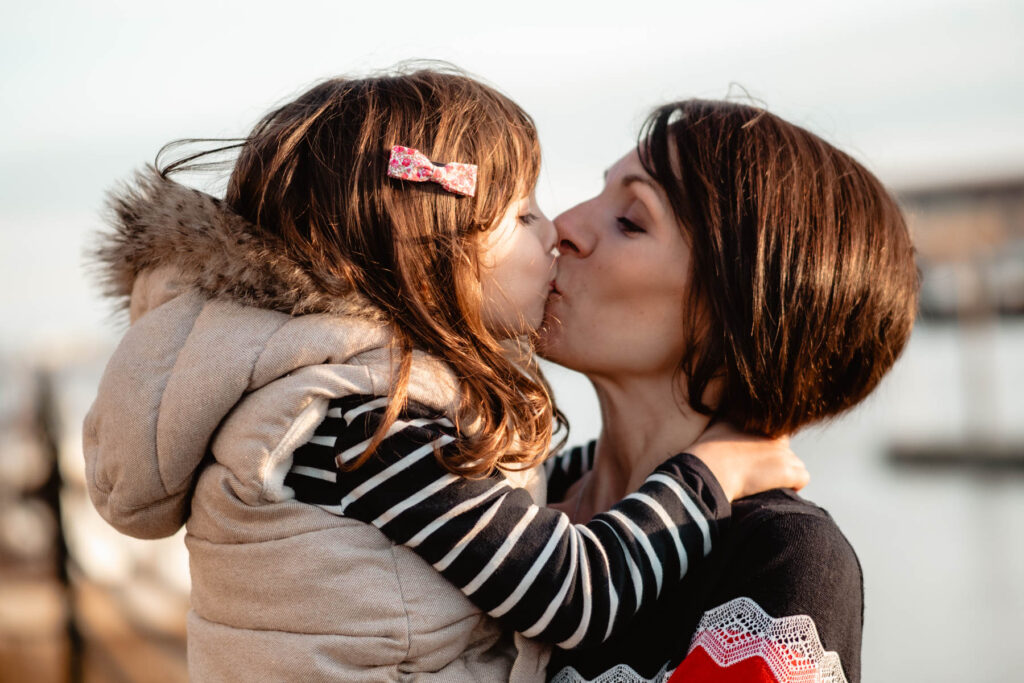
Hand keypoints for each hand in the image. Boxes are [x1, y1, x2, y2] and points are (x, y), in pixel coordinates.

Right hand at [688, 422, 808, 501]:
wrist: (709, 470)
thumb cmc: (706, 453)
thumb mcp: (718, 426)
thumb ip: (730, 421)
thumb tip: (731, 421)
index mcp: (758, 423)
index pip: (773, 432)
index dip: (765, 447)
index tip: (755, 459)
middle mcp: (773, 435)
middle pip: (784, 449)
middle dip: (775, 460)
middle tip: (758, 473)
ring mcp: (782, 453)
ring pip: (795, 463)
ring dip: (784, 473)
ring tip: (766, 485)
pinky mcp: (788, 471)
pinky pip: (803, 478)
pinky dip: (795, 486)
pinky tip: (778, 491)